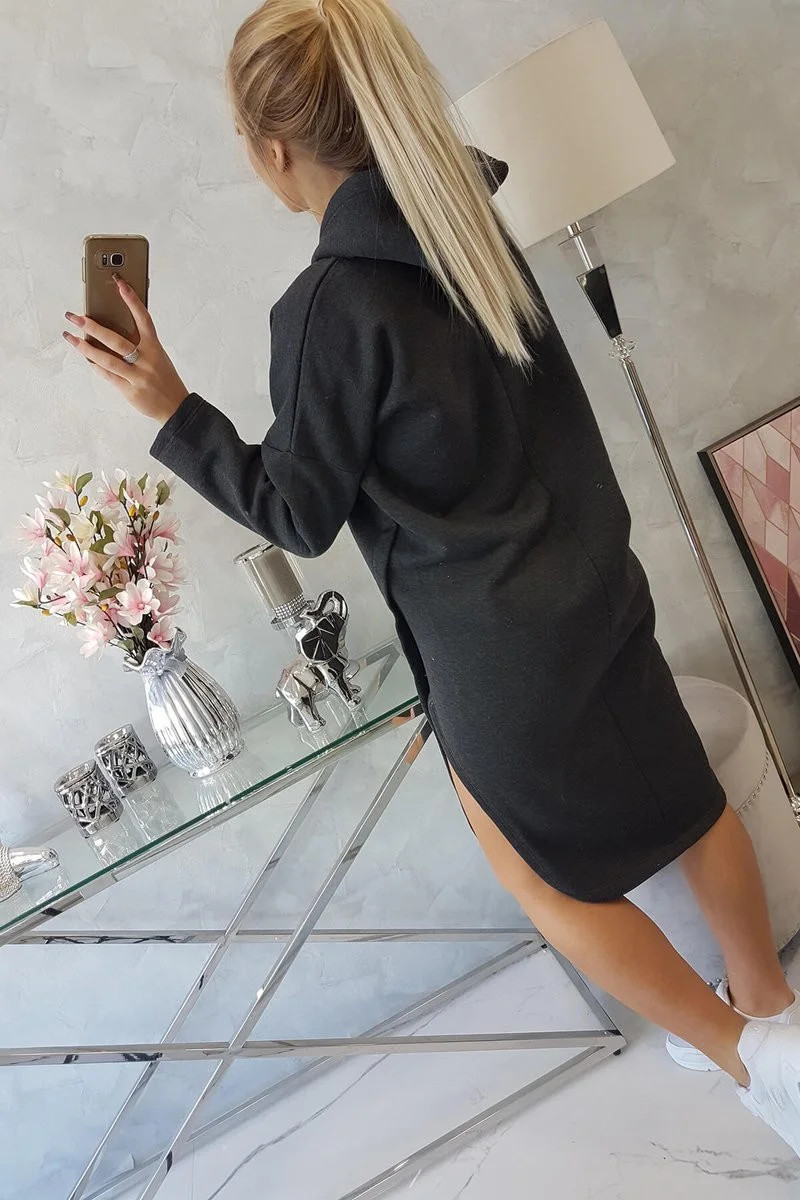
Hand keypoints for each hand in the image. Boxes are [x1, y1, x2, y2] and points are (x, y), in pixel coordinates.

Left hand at [62, 275, 189, 424]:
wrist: (176, 407)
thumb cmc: (165, 379)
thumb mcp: (158, 357)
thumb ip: (140, 345)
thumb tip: (111, 331)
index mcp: (155, 348)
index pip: (143, 318)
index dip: (132, 300)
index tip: (119, 283)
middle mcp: (147, 360)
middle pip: (115, 340)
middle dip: (91, 326)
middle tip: (74, 316)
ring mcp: (138, 376)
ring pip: (106, 359)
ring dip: (84, 347)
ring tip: (70, 337)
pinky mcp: (130, 391)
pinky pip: (108, 376)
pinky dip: (95, 366)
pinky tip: (85, 358)